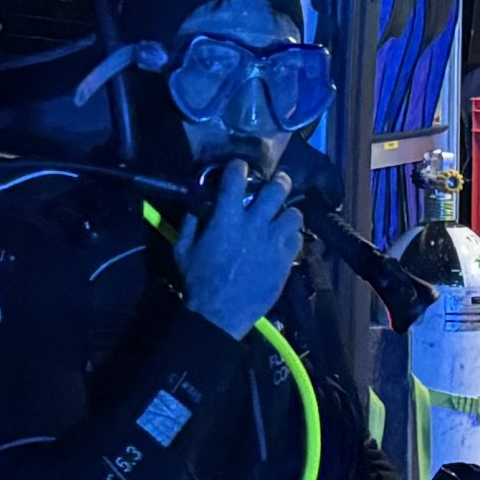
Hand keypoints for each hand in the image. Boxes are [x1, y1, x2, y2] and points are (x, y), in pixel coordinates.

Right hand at [173, 162, 306, 337]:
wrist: (219, 314)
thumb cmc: (198, 281)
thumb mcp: (183, 249)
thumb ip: (190, 223)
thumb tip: (195, 206)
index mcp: (227, 218)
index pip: (236, 179)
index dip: (239, 167)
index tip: (240, 166)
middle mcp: (254, 225)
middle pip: (277, 190)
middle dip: (280, 181)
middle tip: (279, 182)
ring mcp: (273, 243)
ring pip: (294, 215)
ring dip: (289, 213)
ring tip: (285, 216)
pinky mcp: (285, 262)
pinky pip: (297, 241)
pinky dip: (292, 238)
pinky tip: (285, 241)